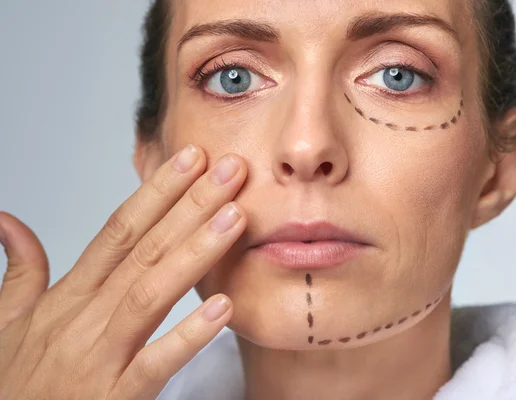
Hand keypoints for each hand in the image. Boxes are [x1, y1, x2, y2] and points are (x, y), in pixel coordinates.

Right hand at [0, 144, 247, 398]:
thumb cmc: (13, 384)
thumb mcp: (8, 321)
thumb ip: (21, 269)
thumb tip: (9, 220)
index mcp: (69, 296)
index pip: (119, 230)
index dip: (158, 192)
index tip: (192, 159)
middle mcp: (85, 318)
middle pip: (145, 250)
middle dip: (190, 205)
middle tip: (231, 170)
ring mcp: (100, 357)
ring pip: (151, 293)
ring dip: (195, 252)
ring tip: (235, 218)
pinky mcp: (114, 398)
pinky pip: (155, 362)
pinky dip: (188, 335)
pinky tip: (222, 306)